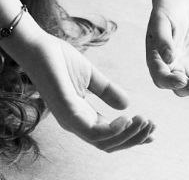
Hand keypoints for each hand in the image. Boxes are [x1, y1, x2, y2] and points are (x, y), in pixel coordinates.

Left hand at [4, 20, 154, 152]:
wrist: (36, 44)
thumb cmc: (58, 58)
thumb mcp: (90, 75)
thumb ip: (107, 90)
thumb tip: (127, 105)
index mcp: (82, 115)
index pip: (110, 135)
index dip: (132, 135)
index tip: (152, 131)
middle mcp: (76, 122)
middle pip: (110, 144)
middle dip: (134, 138)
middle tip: (152, 127)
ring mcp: (70, 120)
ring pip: (104, 142)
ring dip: (128, 135)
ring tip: (144, 121)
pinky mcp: (66, 112)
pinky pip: (92, 132)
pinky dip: (112, 130)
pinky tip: (127, 119)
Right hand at [146, 0, 188, 97]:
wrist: (181, 5)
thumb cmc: (167, 11)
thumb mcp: (161, 22)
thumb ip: (163, 39)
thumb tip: (168, 59)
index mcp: (158, 61)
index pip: (162, 80)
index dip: (171, 84)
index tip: (181, 79)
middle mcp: (174, 70)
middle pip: (183, 91)